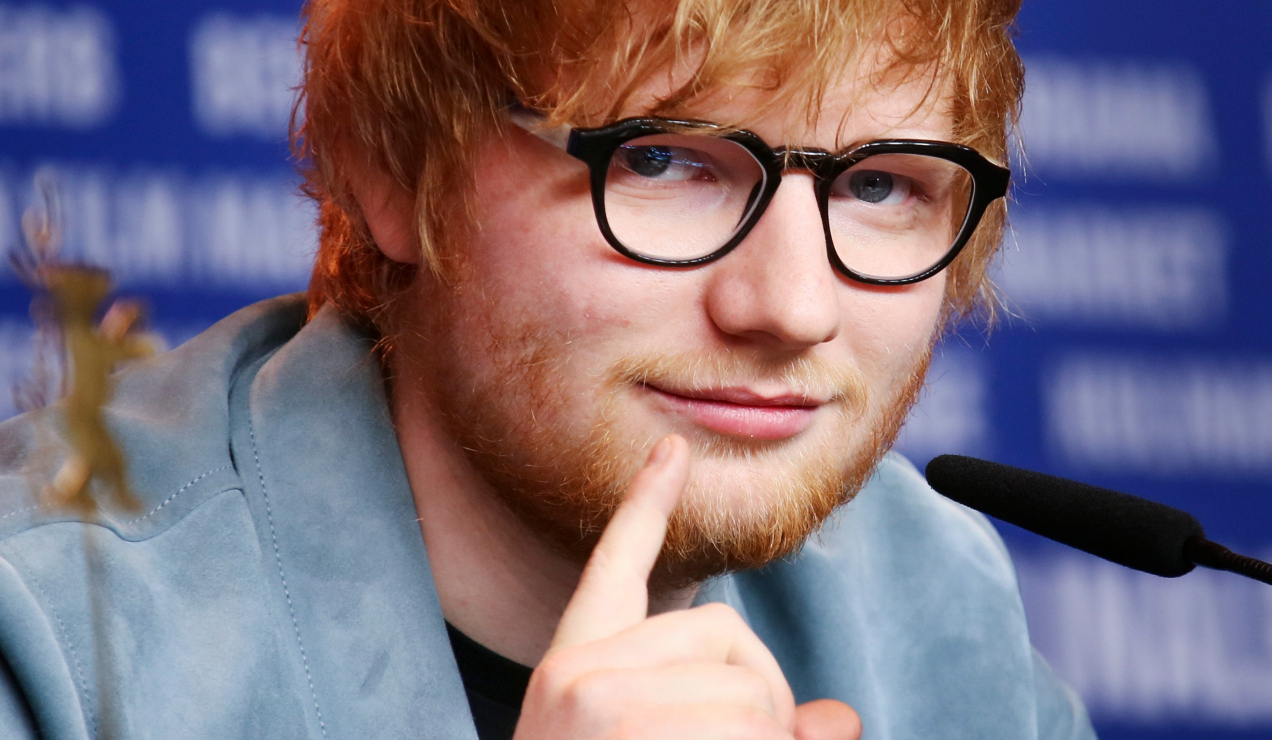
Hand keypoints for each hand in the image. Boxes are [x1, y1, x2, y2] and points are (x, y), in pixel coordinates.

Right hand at [514, 435, 861, 739]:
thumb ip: (737, 722)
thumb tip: (840, 722)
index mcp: (575, 669)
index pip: (616, 569)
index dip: (645, 505)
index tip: (673, 451)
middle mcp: (578, 674)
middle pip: (727, 638)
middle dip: (760, 704)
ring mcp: (598, 702)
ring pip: (752, 695)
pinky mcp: (617, 721)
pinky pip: (754, 724)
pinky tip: (710, 711)